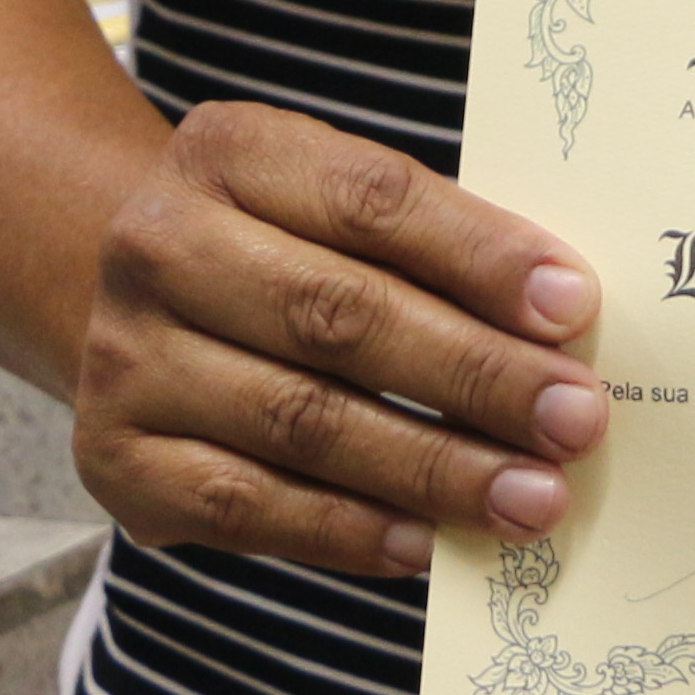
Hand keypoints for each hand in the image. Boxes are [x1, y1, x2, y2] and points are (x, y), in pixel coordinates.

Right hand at [73, 99, 608, 576]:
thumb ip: (437, 248)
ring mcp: (125, 359)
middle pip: (338, 315)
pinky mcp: (118, 462)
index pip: (371, 198)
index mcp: (231, 151)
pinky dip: (349, 531)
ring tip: (532, 497)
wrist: (141, 304)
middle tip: (576, 420)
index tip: (573, 306)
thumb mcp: (339, 205)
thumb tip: (565, 330)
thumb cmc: (287, 249)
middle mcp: (158, 246)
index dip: (477, 254)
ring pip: (301, 421)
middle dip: (475, 374)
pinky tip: (431, 543)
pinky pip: (248, 508)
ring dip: (433, 468)